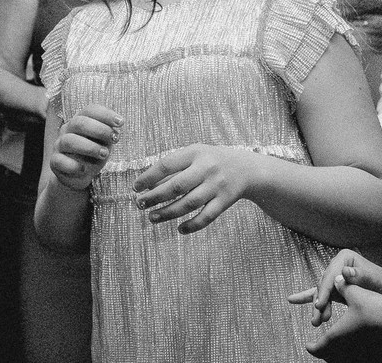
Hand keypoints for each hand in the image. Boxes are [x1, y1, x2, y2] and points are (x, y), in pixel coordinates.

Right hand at [50, 104, 121, 191]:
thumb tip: (116, 131)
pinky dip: (73, 165)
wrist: (78, 175)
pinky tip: (84, 169)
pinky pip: (60, 161)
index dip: (106, 114)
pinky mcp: (55, 161)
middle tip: (114, 139)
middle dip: (99, 130)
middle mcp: (68, 130)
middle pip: (79, 123)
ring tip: (104, 154)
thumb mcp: (104, 143)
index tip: (121, 122)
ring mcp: (59, 145)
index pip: (90, 110)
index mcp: (80, 121)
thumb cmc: (92, 155)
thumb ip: (108, 134)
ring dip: (90, 147)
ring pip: (69, 141)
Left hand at [131, 143, 256, 232]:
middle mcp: (206, 169)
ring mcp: (216, 186)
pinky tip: (179, 229)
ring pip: (189, 204)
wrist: (246, 168)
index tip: (135, 187)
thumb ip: (174, 167)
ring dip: (168, 212)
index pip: (167, 165)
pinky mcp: (224, 201)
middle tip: (139, 204)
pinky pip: (206, 217)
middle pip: (176, 186)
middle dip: (155, 197)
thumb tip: (147, 185)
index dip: (149, 177)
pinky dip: (192, 225)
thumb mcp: (195, 155)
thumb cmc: (211, 161)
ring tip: (152, 217)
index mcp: (195, 153)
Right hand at [287, 248, 381, 326]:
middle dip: (319, 302)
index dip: (324, 292)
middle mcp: (338, 265)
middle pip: (325, 284)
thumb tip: (345, 272)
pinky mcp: (340, 287)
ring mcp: (338, 276)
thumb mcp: (374, 279)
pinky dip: (321, 304)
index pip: (330, 276)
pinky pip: (327, 295)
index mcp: (345, 258)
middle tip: (316, 319)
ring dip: (319, 307)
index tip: (319, 305)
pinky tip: (307, 308)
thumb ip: (359, 275)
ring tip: (316, 322)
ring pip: (324, 292)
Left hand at [302, 281, 381, 359]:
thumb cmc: (375, 308)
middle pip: (330, 357)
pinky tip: (355, 349)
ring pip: (342, 359)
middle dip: (323, 351)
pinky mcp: (374, 356)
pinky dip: (351, 355)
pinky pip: (357, 358)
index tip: (308, 346)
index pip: (319, 347)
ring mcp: (360, 354)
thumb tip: (336, 279)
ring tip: (334, 348)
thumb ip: (343, 286)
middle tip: (317, 348)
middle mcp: (346, 347)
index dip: (312, 347)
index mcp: (337, 334)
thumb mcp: (355, 294)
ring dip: (336, 354)